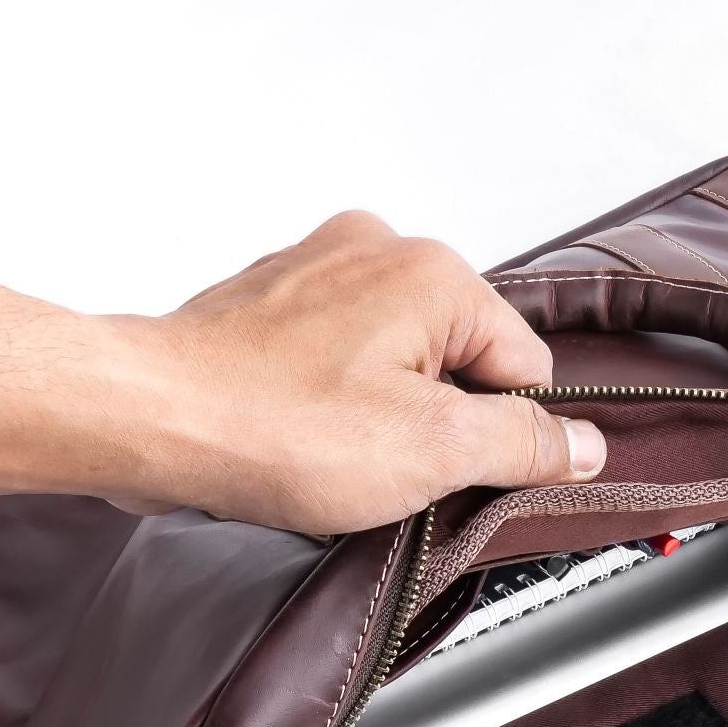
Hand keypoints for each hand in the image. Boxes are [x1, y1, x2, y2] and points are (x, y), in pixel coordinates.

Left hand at [115, 211, 606, 532]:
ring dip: (380, 416)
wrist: (144, 419)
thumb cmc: (269, 427)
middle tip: (387, 470)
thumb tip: (583, 445)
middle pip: (461, 362)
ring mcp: (318, 271)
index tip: (464, 476)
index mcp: (435, 273)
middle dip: (437, 424)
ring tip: (332, 454)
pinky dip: (328, 404)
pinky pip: (336, 361)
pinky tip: (299, 439)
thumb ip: (523, 444)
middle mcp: (378, 251)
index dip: (504, 438)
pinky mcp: (270, 304)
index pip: (525, 371)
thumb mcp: (431, 452)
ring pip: (397, 362)